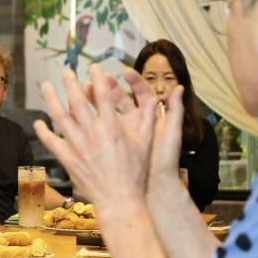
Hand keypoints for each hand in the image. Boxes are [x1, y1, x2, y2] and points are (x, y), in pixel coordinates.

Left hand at [34, 66, 157, 210]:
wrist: (119, 199)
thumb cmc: (136, 173)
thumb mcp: (146, 143)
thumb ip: (149, 119)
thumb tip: (157, 98)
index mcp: (112, 128)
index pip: (103, 96)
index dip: (97, 79)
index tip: (93, 68)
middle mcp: (93, 134)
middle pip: (78, 102)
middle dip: (70, 84)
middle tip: (66, 72)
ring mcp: (78, 146)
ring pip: (60, 118)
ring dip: (52, 100)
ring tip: (46, 86)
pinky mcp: (68, 159)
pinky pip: (52, 142)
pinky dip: (44, 131)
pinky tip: (39, 122)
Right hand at [88, 68, 185, 193]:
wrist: (154, 184)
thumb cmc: (164, 159)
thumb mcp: (172, 131)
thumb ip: (175, 109)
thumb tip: (179, 88)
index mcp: (148, 117)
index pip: (141, 94)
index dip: (134, 82)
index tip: (125, 73)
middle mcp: (133, 123)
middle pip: (120, 99)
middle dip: (109, 87)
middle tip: (99, 77)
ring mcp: (119, 133)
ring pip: (106, 111)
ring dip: (96, 99)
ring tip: (86, 88)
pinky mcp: (109, 143)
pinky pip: (96, 127)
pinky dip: (88, 118)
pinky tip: (78, 109)